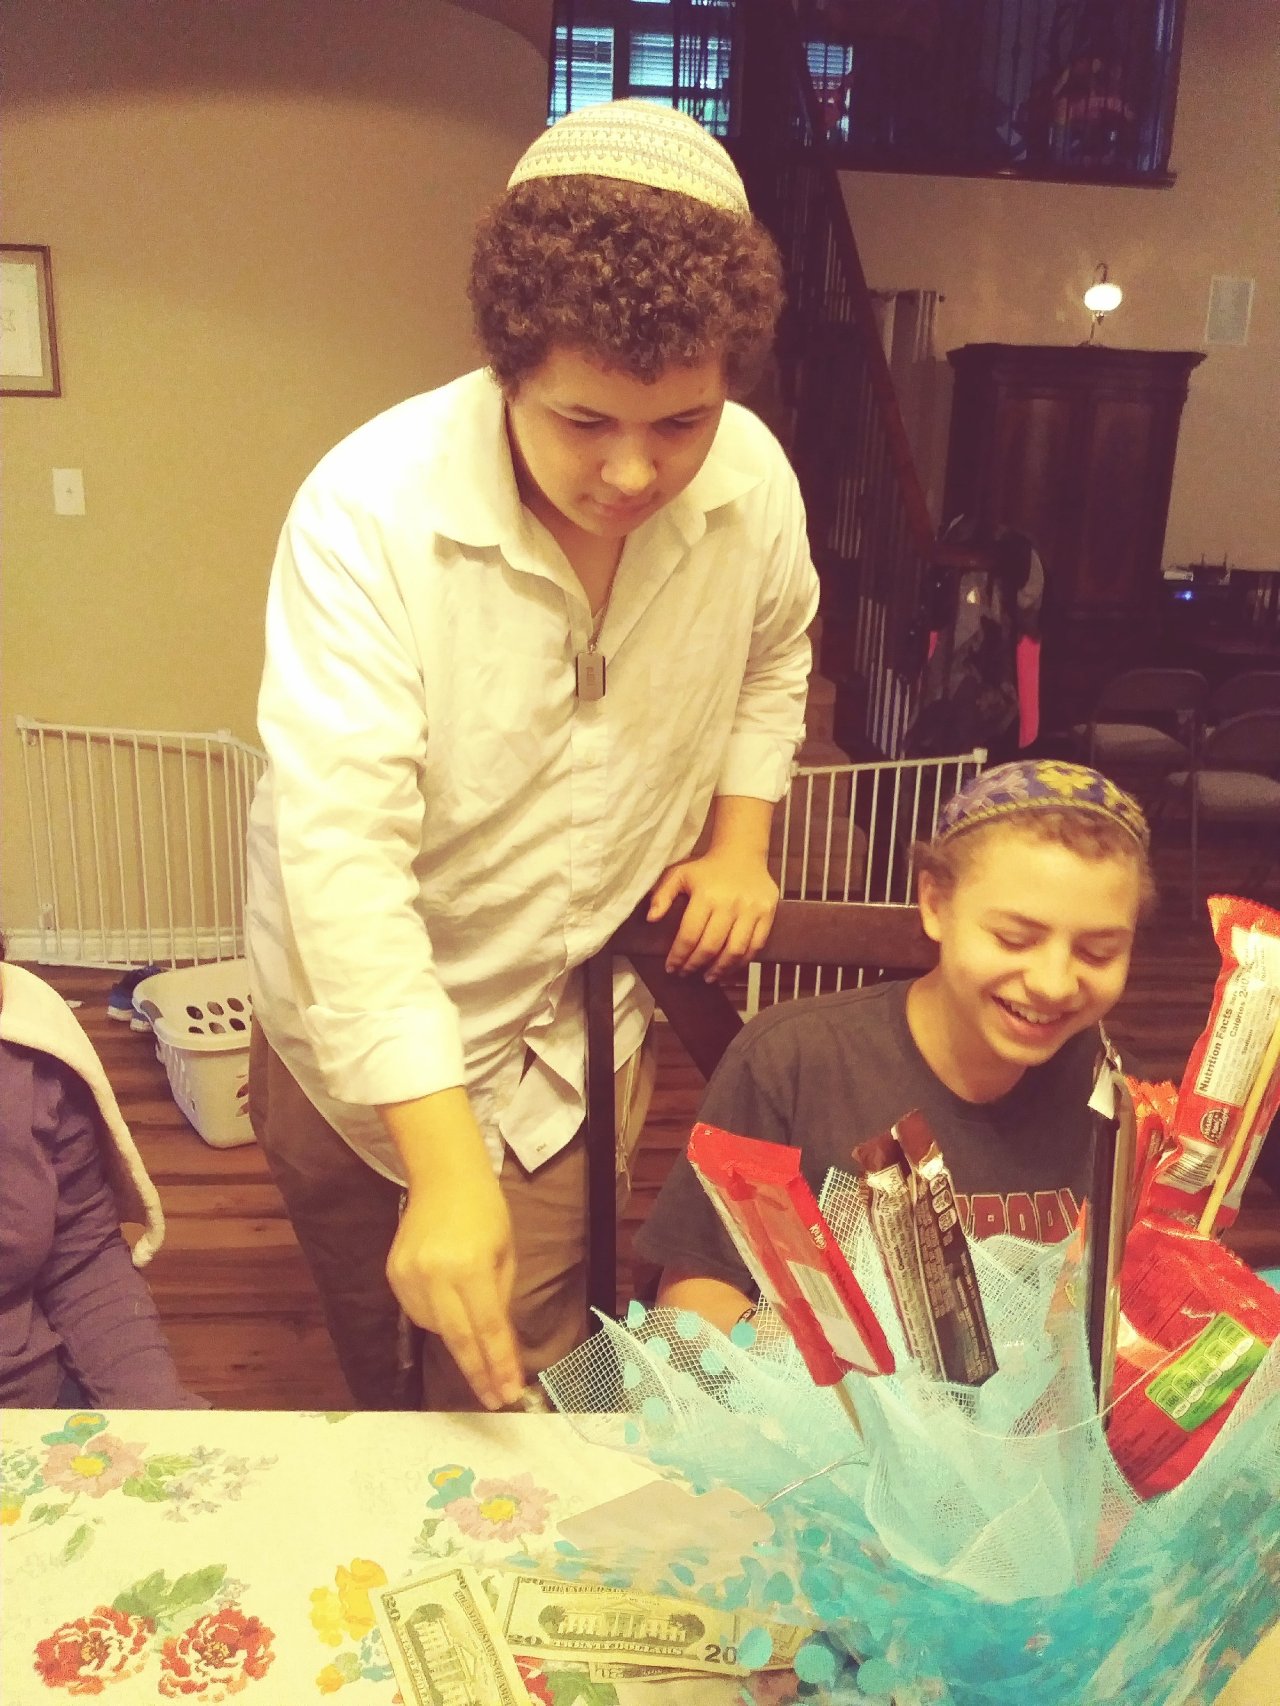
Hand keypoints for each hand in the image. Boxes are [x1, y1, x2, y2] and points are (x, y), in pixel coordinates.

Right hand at [381, 1093, 523, 1410]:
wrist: (442, 1177)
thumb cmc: (485, 1211)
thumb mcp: (505, 1254)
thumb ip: (500, 1301)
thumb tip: (499, 1347)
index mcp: (470, 1267)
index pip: (487, 1329)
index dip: (499, 1365)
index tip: (509, 1392)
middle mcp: (436, 1276)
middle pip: (458, 1339)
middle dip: (479, 1373)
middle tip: (496, 1397)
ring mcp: (409, 1277)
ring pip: (437, 1329)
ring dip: (460, 1344)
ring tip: (479, 1346)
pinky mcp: (393, 1275)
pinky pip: (419, 1313)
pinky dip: (439, 1321)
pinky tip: (452, 1313)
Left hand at [647, 845, 777, 980]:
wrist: (742, 853)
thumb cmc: (707, 868)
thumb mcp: (679, 875)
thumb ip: (662, 895)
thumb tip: (651, 919)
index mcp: (706, 895)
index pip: (690, 935)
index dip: (679, 956)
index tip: (672, 967)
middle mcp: (730, 904)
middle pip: (711, 946)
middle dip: (695, 965)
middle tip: (686, 973)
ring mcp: (751, 909)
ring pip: (735, 950)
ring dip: (720, 969)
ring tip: (708, 977)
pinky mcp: (768, 913)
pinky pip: (756, 945)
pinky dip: (742, 962)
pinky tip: (729, 967)